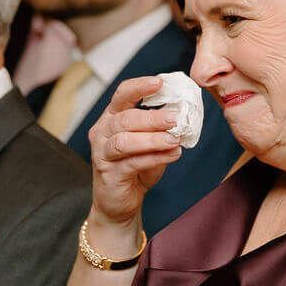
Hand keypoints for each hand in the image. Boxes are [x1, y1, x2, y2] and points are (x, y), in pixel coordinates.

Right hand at [84, 76, 184, 230]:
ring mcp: (102, 153)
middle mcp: (102, 132)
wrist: (119, 203)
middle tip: (176, 119)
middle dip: (152, 118)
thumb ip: (160, 130)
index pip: (122, 95)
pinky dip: (154, 157)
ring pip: (124, 141)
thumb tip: (183, 117)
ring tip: (175, 140)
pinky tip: (173, 155)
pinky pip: (132, 163)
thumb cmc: (135, 168)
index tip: (159, 82)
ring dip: (153, 139)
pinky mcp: (109, 174)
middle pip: (125, 119)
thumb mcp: (149, 144)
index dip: (139, 87)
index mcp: (112, 117)